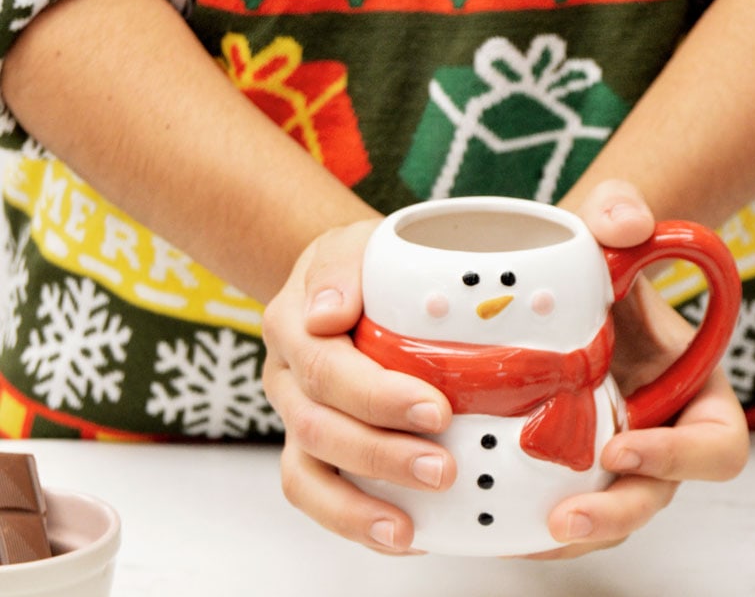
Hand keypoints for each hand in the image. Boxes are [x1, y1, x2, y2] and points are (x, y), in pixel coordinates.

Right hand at [261, 219, 455, 554]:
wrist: (346, 286)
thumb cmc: (362, 268)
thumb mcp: (354, 245)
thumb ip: (342, 268)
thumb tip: (327, 315)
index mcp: (293, 325)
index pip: (325, 366)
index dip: (377, 396)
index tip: (435, 410)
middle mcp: (287, 378)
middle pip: (316, 427)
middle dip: (380, 454)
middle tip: (442, 469)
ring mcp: (296, 418)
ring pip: (306, 474)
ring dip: (356, 506)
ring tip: (407, 529)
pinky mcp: (312, 450)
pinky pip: (316, 495)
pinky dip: (353, 521)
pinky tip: (405, 536)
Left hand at [530, 180, 748, 559]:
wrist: (558, 285)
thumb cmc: (598, 262)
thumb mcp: (607, 228)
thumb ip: (621, 212)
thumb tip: (628, 223)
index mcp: (694, 391)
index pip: (718, 444)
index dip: (681, 457)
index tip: (620, 446)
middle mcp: (660, 433)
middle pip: (658, 496)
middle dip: (617, 514)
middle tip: (564, 517)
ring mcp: (615, 457)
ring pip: (610, 516)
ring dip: (573, 533)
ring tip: (523, 536)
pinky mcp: (569, 467)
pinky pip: (564, 509)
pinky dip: (535, 526)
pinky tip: (493, 525)